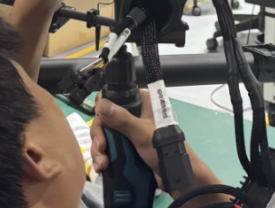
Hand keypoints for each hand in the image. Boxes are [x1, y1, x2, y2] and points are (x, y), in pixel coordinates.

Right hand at [91, 92, 222, 202]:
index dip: (102, 108)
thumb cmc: (164, 148)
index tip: (100, 122)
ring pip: (105, 136)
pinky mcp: (127, 148)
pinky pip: (109, 149)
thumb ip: (122, 119)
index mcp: (140, 103)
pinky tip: (102, 168)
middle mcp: (133, 115)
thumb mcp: (142, 133)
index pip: (114, 97)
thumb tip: (101, 104)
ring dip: (99, 151)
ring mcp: (129, 133)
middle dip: (99, 136)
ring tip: (102, 164)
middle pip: (105, 120)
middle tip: (101, 148)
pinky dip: (103, 157)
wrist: (175, 176)